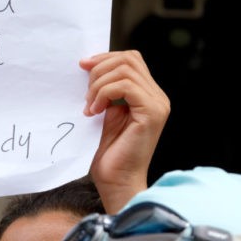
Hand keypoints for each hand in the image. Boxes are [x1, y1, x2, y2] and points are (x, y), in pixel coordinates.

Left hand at [80, 50, 169, 212]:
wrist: (117, 182)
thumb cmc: (109, 155)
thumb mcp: (106, 116)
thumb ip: (106, 93)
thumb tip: (90, 68)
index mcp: (148, 96)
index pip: (130, 60)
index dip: (105, 58)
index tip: (82, 66)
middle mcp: (158, 97)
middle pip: (129, 59)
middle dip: (100, 68)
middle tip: (84, 93)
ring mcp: (157, 104)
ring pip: (125, 70)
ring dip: (98, 84)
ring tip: (89, 107)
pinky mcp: (152, 112)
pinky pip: (124, 86)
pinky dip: (103, 94)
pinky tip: (94, 112)